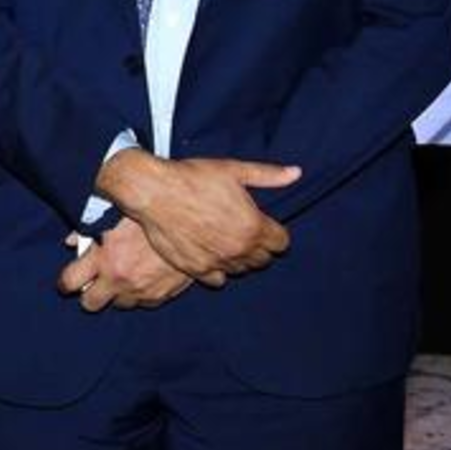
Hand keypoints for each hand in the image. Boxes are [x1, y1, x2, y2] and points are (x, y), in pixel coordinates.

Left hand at [57, 224, 192, 312]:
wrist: (192, 221)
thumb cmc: (151, 211)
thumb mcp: (115, 212)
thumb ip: (89, 227)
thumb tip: (71, 240)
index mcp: (104, 258)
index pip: (69, 283)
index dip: (65, 283)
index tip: (67, 282)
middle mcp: (120, 278)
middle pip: (90, 304)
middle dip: (89, 295)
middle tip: (93, 284)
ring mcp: (141, 290)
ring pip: (119, 304)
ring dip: (117, 293)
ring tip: (122, 275)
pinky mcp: (160, 295)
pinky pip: (143, 303)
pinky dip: (140, 293)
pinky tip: (144, 276)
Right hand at [95, 149, 297, 285]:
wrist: (154, 191)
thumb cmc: (193, 178)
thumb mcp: (234, 170)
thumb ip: (268, 176)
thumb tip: (296, 173)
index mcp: (253, 226)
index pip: (281, 243)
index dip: (275, 232)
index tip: (265, 225)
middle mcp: (238, 249)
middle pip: (263, 259)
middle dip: (259, 246)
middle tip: (245, 230)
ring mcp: (217, 262)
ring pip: (241, 270)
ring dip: (240, 258)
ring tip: (228, 240)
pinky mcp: (196, 269)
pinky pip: (218, 279)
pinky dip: (218, 269)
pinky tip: (212, 254)